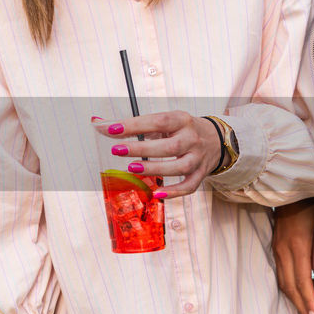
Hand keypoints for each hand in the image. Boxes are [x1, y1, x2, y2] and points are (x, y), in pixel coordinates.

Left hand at [95, 112, 222, 198]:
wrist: (216, 139)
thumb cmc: (180, 130)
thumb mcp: (162, 121)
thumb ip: (131, 124)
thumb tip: (97, 122)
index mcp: (181, 119)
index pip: (158, 121)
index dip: (134, 125)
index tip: (111, 128)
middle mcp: (192, 138)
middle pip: (170, 146)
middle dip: (142, 149)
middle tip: (117, 150)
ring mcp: (198, 158)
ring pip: (180, 166)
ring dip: (156, 169)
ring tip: (132, 169)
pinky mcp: (200, 174)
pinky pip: (189, 186)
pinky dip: (174, 192)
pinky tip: (156, 193)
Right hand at [272, 198, 313, 313]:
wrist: (288, 195)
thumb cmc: (310, 208)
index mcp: (297, 245)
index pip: (302, 279)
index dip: (308, 299)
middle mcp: (283, 251)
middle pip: (290, 286)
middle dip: (301, 308)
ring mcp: (276, 251)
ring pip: (284, 283)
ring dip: (295, 302)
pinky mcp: (275, 251)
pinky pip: (282, 276)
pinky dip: (291, 290)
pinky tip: (300, 298)